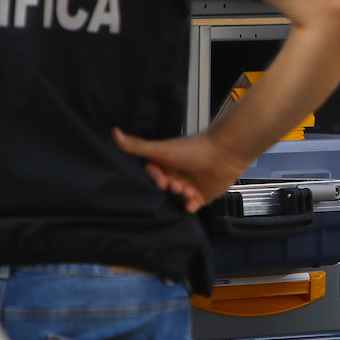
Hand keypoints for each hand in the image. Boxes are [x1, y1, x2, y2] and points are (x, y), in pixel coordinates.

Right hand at [112, 127, 248, 212]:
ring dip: (178, 197)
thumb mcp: (162, 148)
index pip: (152, 175)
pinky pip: (189, 207)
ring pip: (175, 199)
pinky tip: (190, 204)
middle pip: (163, 189)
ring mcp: (187, 187)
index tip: (162, 180)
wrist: (225, 153)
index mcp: (165, 164)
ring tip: (186, 191)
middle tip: (176, 185)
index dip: (155, 179)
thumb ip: (137, 146)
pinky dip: (188, 207)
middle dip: (168, 189)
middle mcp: (175, 175)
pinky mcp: (200, 197)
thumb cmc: (194, 149)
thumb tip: (113, 132)